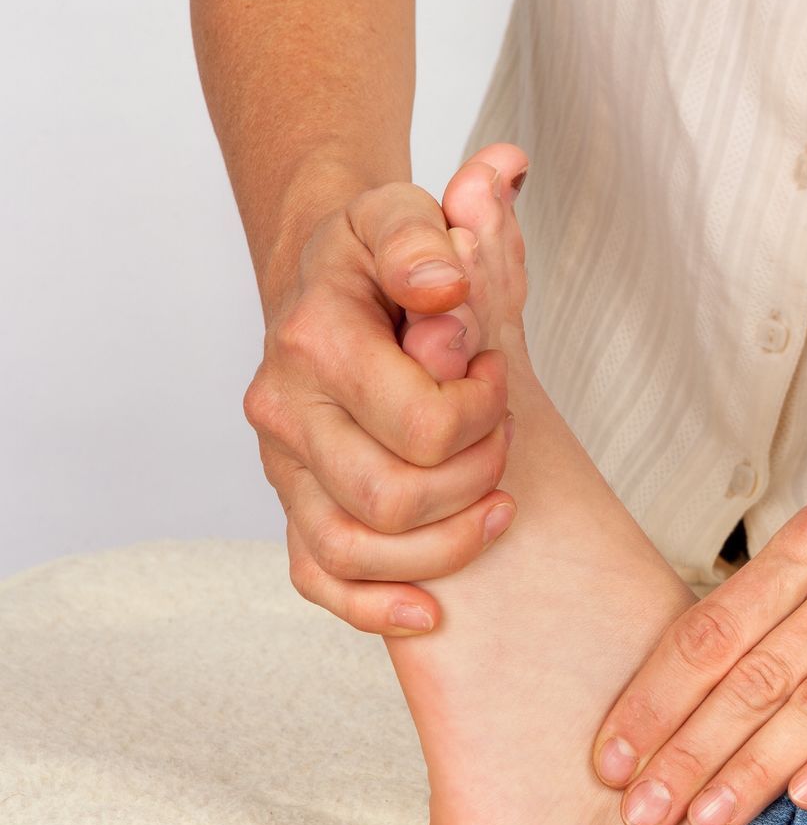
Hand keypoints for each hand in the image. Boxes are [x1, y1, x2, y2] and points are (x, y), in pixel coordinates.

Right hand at [242, 145, 529, 634]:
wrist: (334, 270)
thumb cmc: (386, 254)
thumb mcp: (406, 216)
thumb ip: (428, 238)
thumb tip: (444, 284)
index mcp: (315, 337)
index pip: (420, 419)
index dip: (484, 407)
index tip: (497, 368)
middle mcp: (285, 407)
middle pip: (392, 495)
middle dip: (474, 475)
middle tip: (503, 434)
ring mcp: (285, 462)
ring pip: (359, 547)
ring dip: (448, 539)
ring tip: (496, 500)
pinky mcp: (293, 500)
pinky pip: (318, 578)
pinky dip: (375, 605)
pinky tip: (431, 608)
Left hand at [590, 447, 806, 824]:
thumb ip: (771, 609)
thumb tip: (676, 703)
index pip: (714, 630)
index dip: (656, 698)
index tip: (613, 758)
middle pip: (758, 675)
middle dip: (691, 751)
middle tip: (642, 813)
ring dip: (755, 771)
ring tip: (705, 822)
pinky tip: (804, 799)